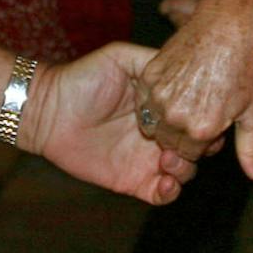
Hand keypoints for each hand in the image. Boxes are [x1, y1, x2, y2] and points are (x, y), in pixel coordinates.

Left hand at [24, 42, 195, 205]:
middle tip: (185, 142)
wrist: (49, 110)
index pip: (195, 115)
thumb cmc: (82, 78)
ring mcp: (147, 158)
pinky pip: (163, 195)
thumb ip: (153, 61)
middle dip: (199, 146)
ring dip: (185, 169)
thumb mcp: (121, 58)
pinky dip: (171, 192)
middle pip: (198, 145)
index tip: (199, 116)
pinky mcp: (133, 181)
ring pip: (185, 172)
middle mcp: (159, 132)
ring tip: (168, 159)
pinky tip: (164, 181)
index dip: (204, 118)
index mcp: (162, 106)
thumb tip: (184, 66)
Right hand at [130, 0, 252, 178]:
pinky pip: (145, 100)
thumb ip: (251, 150)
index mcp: (202, 129)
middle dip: (182, 134)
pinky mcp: (148, 74)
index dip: (201, 143)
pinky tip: (176, 86)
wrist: (228, 24)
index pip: (189, 156)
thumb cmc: (247, 66)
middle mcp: (176, 115)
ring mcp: (159, 94)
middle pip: (169, 142)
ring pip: (154, 123)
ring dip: (167, 118)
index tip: (212, 124)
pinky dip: (156, 99)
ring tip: (189, 98)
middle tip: (201, 110)